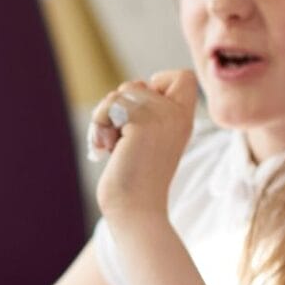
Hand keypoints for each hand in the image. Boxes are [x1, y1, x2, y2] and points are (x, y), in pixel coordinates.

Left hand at [91, 71, 196, 222]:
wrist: (134, 207)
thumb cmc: (135, 177)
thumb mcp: (148, 136)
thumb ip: (148, 109)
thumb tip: (136, 84)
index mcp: (184, 119)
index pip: (183, 77)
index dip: (160, 82)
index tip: (148, 110)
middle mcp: (177, 115)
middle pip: (138, 83)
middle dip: (120, 107)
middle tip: (123, 137)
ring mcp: (161, 117)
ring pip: (121, 92)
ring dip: (107, 118)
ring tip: (115, 145)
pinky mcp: (141, 123)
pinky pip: (111, 105)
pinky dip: (101, 125)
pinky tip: (108, 149)